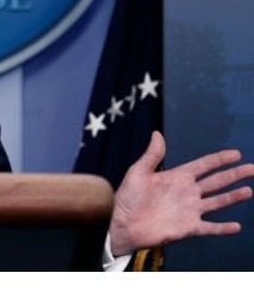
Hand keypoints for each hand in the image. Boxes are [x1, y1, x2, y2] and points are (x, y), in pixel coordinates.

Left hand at [109, 130, 253, 256]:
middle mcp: (187, 192)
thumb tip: (157, 133)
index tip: (236, 154)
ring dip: (233, 197)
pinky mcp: (188, 228)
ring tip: (249, 191)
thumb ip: (152, 155)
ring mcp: (189, 210)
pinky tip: (237, 226)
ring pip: (217, 202)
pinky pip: (210, 228)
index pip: (203, 165)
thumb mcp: (138, 172)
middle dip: (234, 174)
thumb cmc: (126, 197)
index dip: (219, 160)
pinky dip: (223, 228)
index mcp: (176, 177)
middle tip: (253, 168)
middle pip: (216, 181)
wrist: (121, 223)